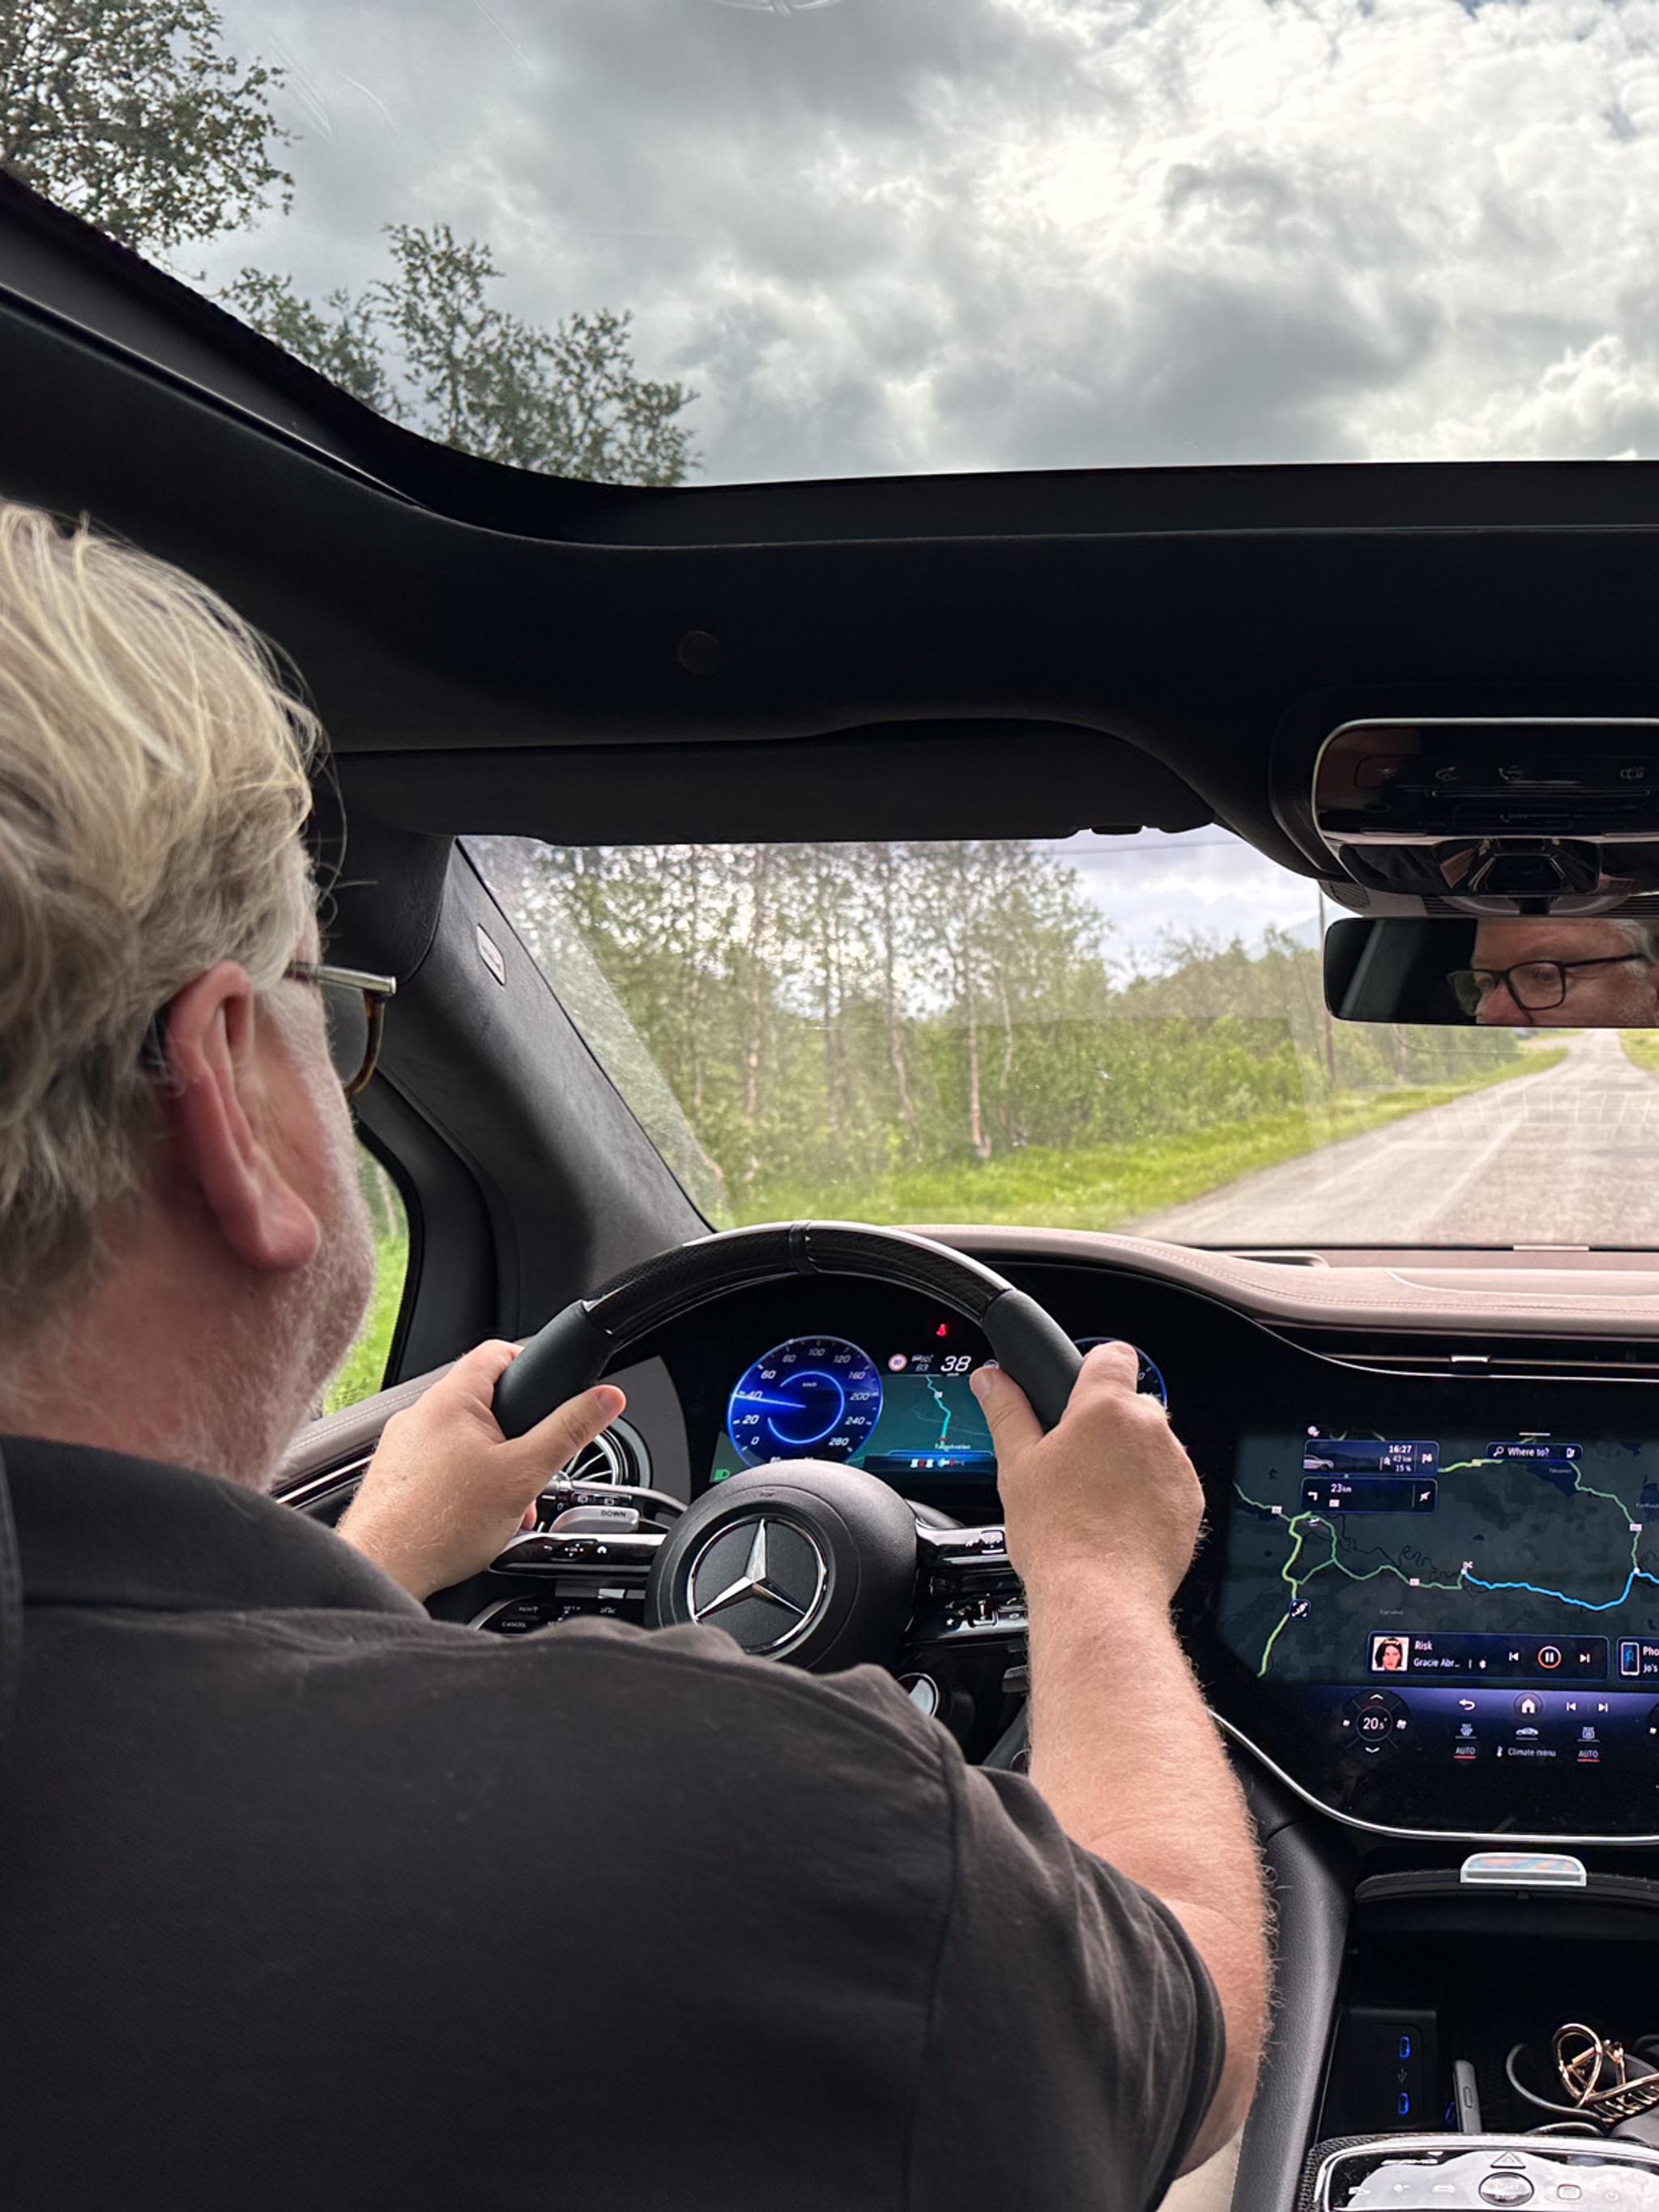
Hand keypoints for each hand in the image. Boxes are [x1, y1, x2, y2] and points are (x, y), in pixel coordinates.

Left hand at [337, 1340, 625, 1601]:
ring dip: (496, 1468)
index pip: (498, 1352)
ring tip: (508, 1505)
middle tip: (534, 1466)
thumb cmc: (439, 1524)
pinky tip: (478, 1520)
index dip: (533, 1364)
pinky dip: (467, 1487)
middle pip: (486, 1404)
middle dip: (520, 1437)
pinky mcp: (396, 1478)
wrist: (384, 1570)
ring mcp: (403, 1448)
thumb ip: (569, 1431)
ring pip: (465, 1442)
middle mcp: (420, 1415)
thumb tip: (605, 1398)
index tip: (553, 1388)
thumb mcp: (525, 1474)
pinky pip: (442, 1468)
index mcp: (452, 1399)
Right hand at [970, 1340, 1202, 1603]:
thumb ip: (1007, 1411)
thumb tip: (992, 1379)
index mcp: (1106, 1408)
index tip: (1076, 1389)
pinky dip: (1148, 1493)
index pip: (1111, 1354)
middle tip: (1072, 1462)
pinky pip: (1169, 1482)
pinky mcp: (1190, 1502)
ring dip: (1128, 1460)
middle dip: (1104, 1425)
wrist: (1100, 1597)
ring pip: (1150, 1445)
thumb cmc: (1060, 1536)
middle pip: (1129, 1405)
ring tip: (1094, 1500)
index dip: (1091, 1367)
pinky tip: (1118, 1521)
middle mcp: (1151, 1428)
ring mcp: (1176, 1466)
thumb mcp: (1017, 1465)